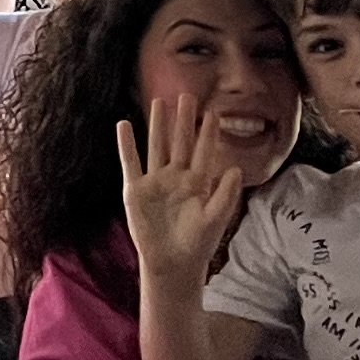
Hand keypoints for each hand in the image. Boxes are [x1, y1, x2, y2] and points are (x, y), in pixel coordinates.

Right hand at [116, 94, 246, 280]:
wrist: (172, 263)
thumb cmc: (197, 243)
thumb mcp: (215, 219)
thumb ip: (225, 194)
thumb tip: (236, 169)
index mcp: (198, 184)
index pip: (204, 152)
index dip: (208, 133)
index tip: (213, 112)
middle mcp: (176, 177)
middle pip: (180, 142)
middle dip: (183, 120)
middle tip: (187, 95)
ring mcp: (155, 182)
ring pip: (156, 146)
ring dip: (157, 125)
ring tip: (158, 102)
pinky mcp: (135, 190)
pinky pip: (130, 162)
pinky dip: (126, 144)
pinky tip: (124, 125)